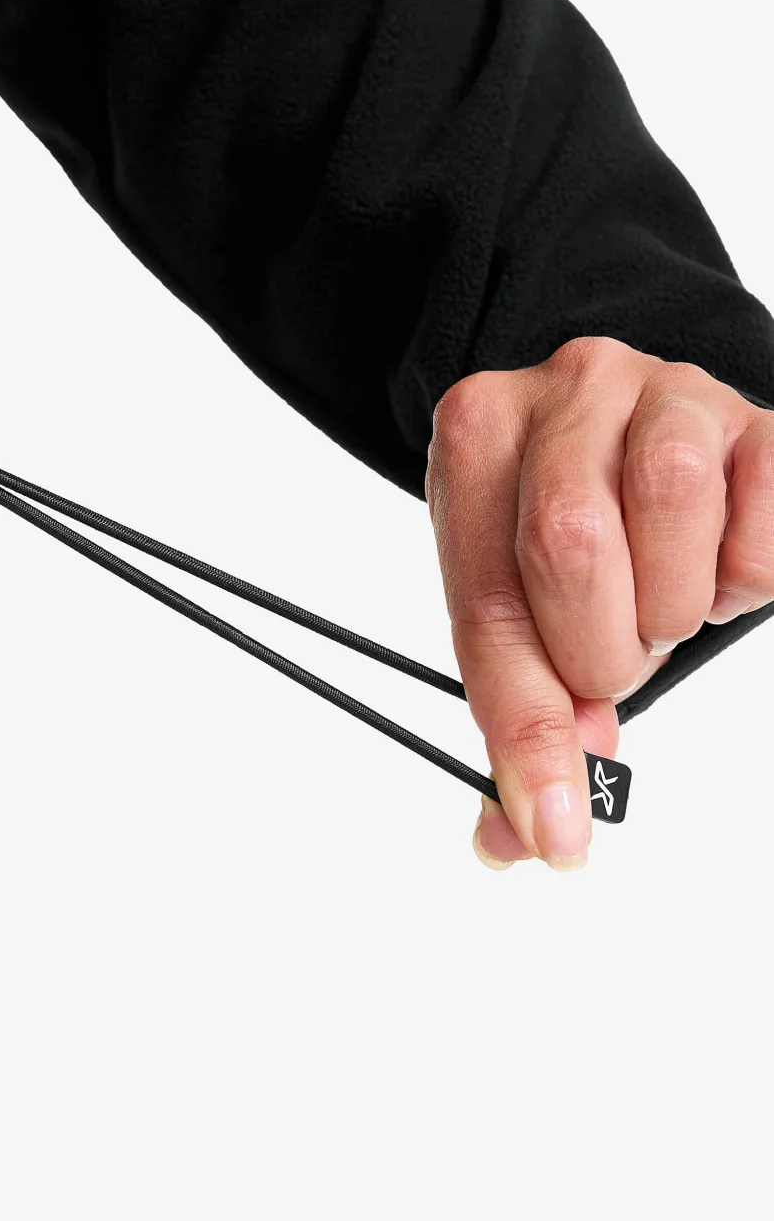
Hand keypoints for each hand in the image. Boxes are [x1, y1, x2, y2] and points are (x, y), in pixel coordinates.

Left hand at [426, 336, 773, 869]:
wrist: (635, 422)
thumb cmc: (574, 524)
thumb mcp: (522, 599)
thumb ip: (523, 706)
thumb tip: (529, 832)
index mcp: (476, 437)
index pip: (487, 604)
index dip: (526, 727)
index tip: (553, 825)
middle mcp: (564, 390)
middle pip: (569, 541)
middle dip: (599, 648)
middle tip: (611, 660)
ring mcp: (665, 388)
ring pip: (668, 500)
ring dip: (671, 603)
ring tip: (661, 602)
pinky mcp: (759, 417)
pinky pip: (765, 520)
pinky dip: (746, 574)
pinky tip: (718, 562)